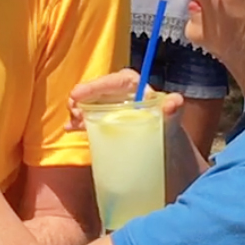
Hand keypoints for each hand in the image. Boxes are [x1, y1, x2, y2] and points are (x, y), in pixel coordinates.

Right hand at [66, 69, 183, 133]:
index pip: (115, 81)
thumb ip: (173, 112)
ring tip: (73, 121)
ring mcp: (114, 111)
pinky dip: (79, 123)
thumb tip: (174, 101)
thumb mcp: (172, 124)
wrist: (171, 162)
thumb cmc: (172, 139)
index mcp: (137, 89)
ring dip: (78, 110)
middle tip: (74, 110)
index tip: (77, 94)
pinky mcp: (108, 125)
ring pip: (91, 104)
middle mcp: (123, 96)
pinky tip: (70, 128)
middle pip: (98, 91)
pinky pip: (90, 120)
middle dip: (82, 98)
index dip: (94, 85)